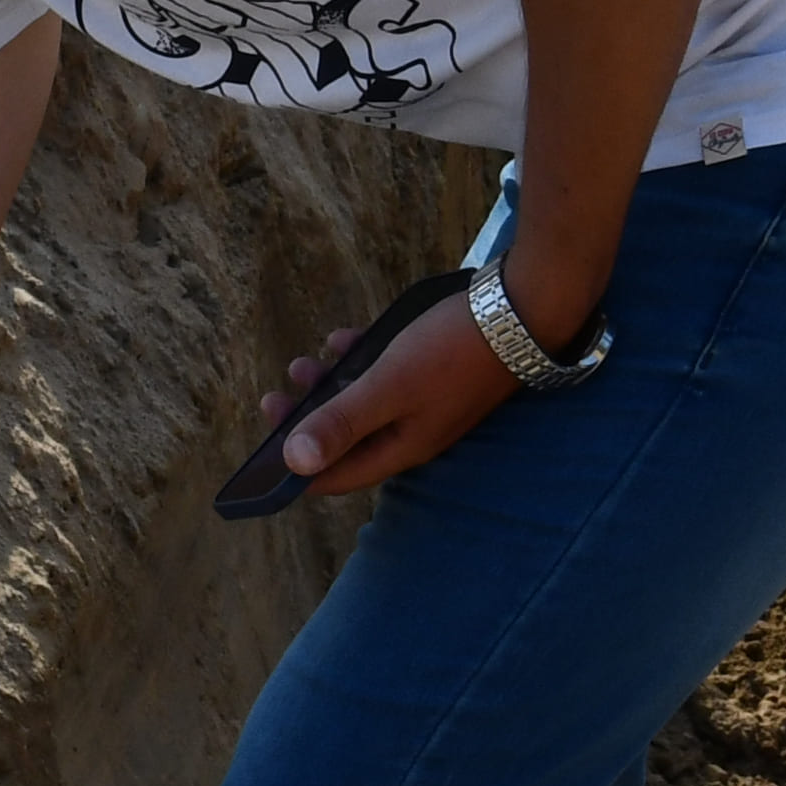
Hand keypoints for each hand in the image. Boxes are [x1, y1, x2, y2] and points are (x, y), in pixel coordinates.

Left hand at [260, 282, 525, 496]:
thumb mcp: (389, 386)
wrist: (522, 309)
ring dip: (328, 387)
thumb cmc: (453, 350)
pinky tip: (345, 337)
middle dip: (306, 421)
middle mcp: (413, 431)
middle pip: (347, 439)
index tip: (263, 450)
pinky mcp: (432, 372)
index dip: (298, 469)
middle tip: (273, 397)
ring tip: (304, 363)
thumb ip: (343, 423)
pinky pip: (383, 374)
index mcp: (402, 446)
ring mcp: (425, 402)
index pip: (339, 476)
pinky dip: (358, 360)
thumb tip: (294, 465)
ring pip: (362, 403)